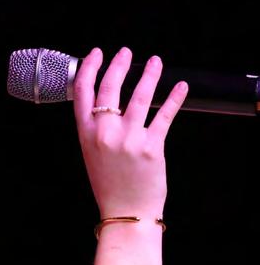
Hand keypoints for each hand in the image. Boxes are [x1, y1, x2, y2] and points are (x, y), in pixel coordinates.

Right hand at [73, 47, 187, 218]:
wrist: (125, 211)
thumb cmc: (109, 185)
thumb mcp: (91, 154)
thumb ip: (95, 129)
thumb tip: (105, 104)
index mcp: (86, 134)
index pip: (83, 92)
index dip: (90, 68)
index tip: (97, 54)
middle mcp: (104, 133)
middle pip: (110, 88)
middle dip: (119, 64)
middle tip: (126, 52)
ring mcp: (128, 139)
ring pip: (139, 96)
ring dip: (149, 74)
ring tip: (155, 62)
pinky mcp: (152, 146)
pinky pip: (165, 115)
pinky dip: (174, 98)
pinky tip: (180, 87)